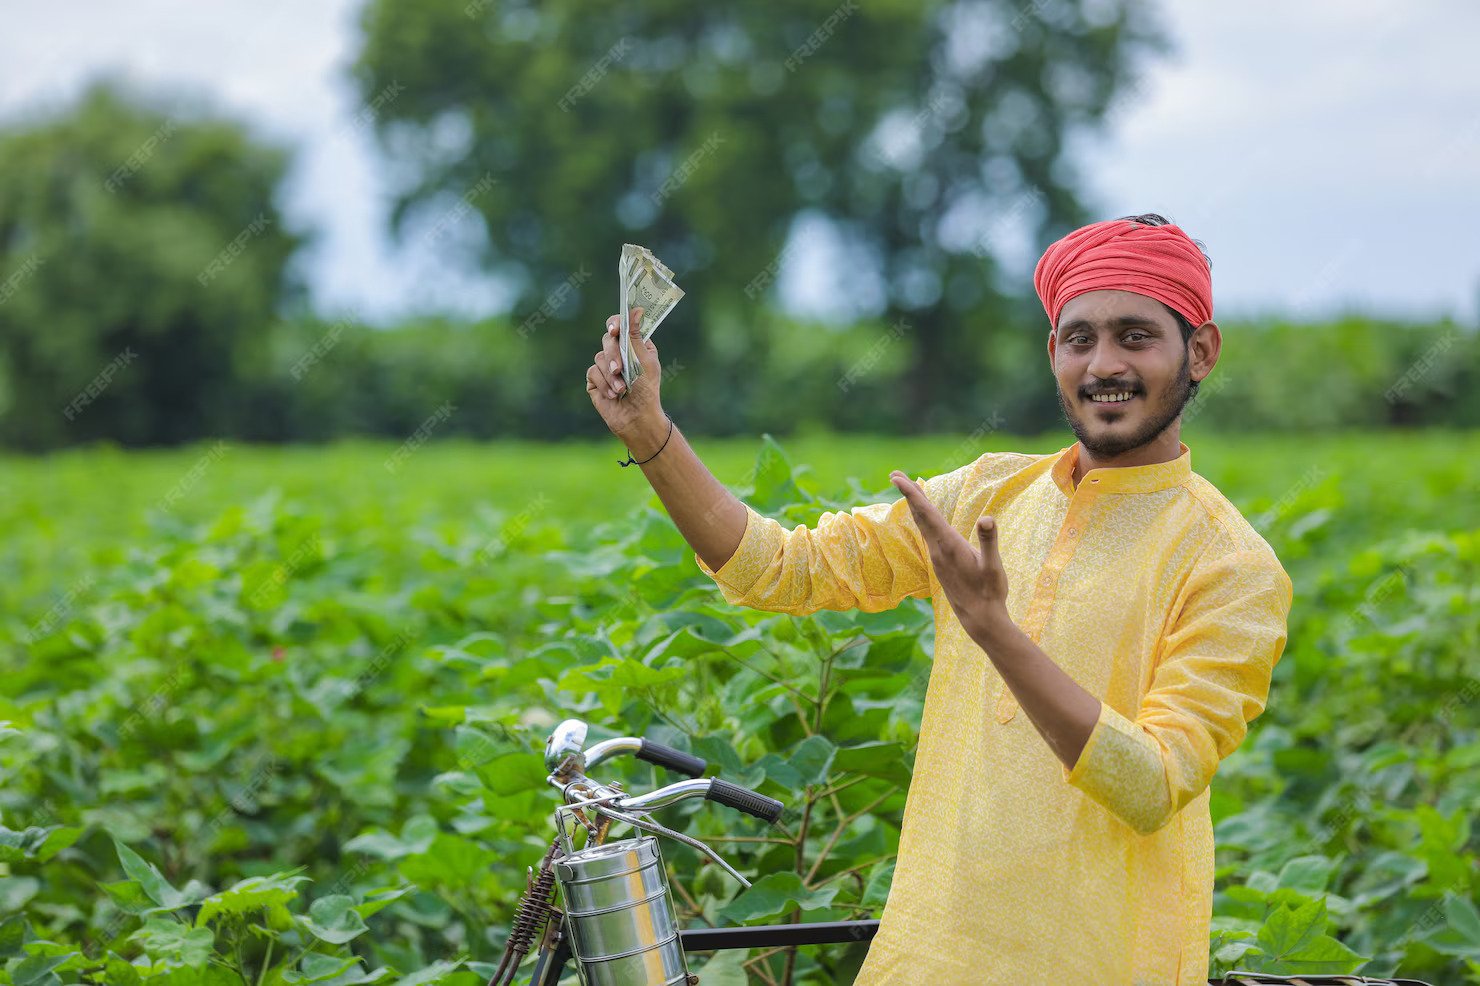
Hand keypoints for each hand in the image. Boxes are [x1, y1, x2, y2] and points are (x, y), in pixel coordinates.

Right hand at [586, 306, 662, 438]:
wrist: (637, 419)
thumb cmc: (647, 390)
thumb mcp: (644, 361)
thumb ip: (636, 335)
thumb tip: (636, 309)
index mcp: (635, 345)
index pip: (621, 326)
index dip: (615, 324)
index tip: (615, 330)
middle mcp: (620, 353)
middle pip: (607, 340)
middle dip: (613, 355)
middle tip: (619, 369)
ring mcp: (606, 367)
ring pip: (599, 357)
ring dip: (611, 375)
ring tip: (621, 389)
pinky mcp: (595, 380)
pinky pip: (593, 373)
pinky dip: (604, 384)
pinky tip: (613, 395)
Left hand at [889, 470, 1011, 639]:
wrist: (980, 618)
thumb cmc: (989, 591)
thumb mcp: (993, 566)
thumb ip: (989, 541)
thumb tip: (987, 519)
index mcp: (948, 545)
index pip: (927, 513)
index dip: (912, 493)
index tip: (897, 478)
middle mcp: (937, 550)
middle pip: (919, 516)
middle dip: (908, 494)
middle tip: (895, 474)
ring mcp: (937, 558)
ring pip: (922, 525)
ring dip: (915, 506)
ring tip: (909, 490)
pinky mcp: (940, 564)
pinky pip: (927, 534)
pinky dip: (923, 519)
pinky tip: (925, 518)